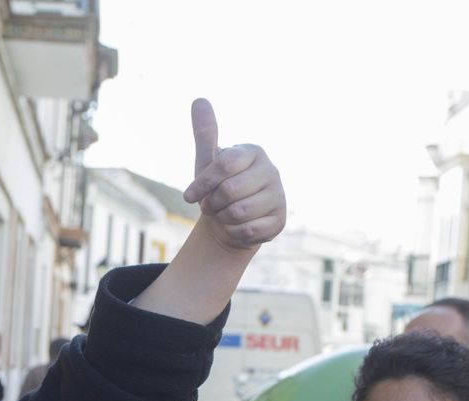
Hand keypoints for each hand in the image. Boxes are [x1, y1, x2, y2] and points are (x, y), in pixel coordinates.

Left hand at [183, 98, 285, 252]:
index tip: (189, 196)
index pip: (223, 164)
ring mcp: (279, 195)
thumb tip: (199, 100)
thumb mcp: (208, 161)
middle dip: (212, 203)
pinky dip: (234, 233)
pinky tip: (236, 227)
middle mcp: (271, 171)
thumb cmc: (218, 187)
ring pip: (239, 213)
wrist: (230, 220)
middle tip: (211, 205)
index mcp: (253, 152)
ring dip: (223, 219)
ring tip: (224, 214)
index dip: (202, 183)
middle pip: (229, 191)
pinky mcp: (280, 220)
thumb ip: (205, 133)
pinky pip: (249, 231)